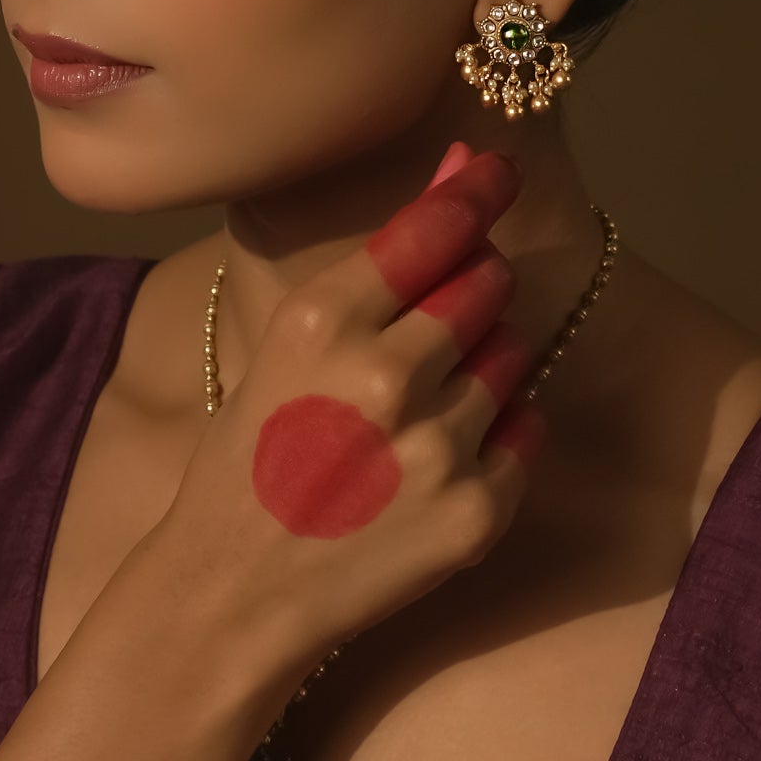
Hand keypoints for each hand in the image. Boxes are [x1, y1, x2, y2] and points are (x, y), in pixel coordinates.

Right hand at [150, 143, 540, 665]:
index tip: (500, 171)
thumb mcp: (288, 344)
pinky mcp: (476, 511)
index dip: (477, 191)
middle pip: (486, 282)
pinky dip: (502, 430)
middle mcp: (386, 377)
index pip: (435, 228)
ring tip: (423, 405)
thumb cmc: (252, 454)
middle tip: (438, 323)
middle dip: (474, 286)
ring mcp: (437, 448)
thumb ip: (379, 263)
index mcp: (323, 322)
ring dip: (485, 362)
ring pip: (513, 353)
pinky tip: (441, 455)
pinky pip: (528, 427)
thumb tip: (461, 167)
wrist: (231, 593)